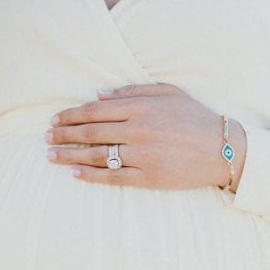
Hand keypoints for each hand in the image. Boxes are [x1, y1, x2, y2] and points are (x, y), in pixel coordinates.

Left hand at [45, 83, 245, 189]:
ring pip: (96, 156)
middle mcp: (138, 131)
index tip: (55, 119)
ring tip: (51, 157)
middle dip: (64, 135)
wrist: (223, 149)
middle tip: (46, 138)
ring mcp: (142, 156)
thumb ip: (132, 92)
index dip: (71, 115)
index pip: (95, 110)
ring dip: (70, 156)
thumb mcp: (168, 93)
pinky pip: (112, 177)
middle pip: (91, 132)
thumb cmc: (194, 117)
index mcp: (141, 107)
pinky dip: (90, 176)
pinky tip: (75, 174)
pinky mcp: (148, 178)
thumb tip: (99, 94)